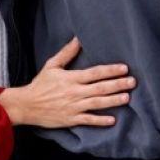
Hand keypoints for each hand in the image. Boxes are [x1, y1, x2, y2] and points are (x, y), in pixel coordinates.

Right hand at [0, 37, 135, 128]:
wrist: (26, 105)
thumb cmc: (40, 84)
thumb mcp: (52, 65)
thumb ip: (67, 53)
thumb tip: (78, 39)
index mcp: (71, 78)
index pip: (95, 73)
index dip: (110, 70)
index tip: (124, 68)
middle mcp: (74, 92)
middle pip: (100, 88)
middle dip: (117, 84)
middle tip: (132, 82)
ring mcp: (73, 107)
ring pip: (97, 103)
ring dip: (113, 101)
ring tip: (127, 98)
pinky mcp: (71, 119)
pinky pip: (88, 120)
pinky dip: (100, 120)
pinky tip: (112, 120)